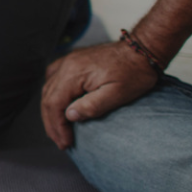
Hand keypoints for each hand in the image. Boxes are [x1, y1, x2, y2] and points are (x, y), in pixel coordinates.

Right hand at [41, 41, 160, 149]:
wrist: (144, 49)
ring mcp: (68, 61)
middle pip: (48, 98)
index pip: (54, 104)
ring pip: (48, 90)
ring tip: (58, 128)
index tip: (65, 142)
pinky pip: (53, 79)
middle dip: (52, 123)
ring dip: (51, 111)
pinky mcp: (74, 61)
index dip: (57, 126)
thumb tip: (69, 116)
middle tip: (61, 141)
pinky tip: (57, 103)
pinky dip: (52, 94)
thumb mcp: (117, 94)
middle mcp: (66, 65)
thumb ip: (91, 106)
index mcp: (74, 73)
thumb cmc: (135, 71)